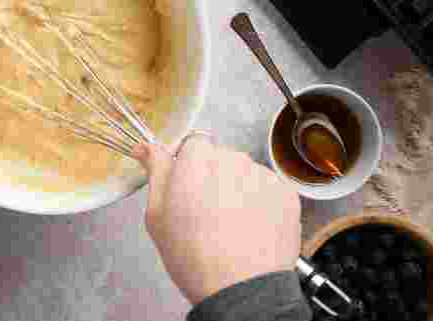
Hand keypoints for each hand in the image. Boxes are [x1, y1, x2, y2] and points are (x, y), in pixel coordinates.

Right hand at [134, 133, 300, 303]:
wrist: (241, 290)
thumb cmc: (193, 256)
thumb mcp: (157, 215)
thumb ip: (156, 172)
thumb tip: (146, 147)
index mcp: (196, 160)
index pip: (193, 142)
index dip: (188, 162)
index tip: (185, 183)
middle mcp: (232, 160)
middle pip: (220, 156)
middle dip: (212, 175)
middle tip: (205, 211)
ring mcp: (263, 176)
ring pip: (245, 172)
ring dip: (237, 188)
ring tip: (231, 223)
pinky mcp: (286, 194)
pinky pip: (268, 188)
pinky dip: (260, 202)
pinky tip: (250, 227)